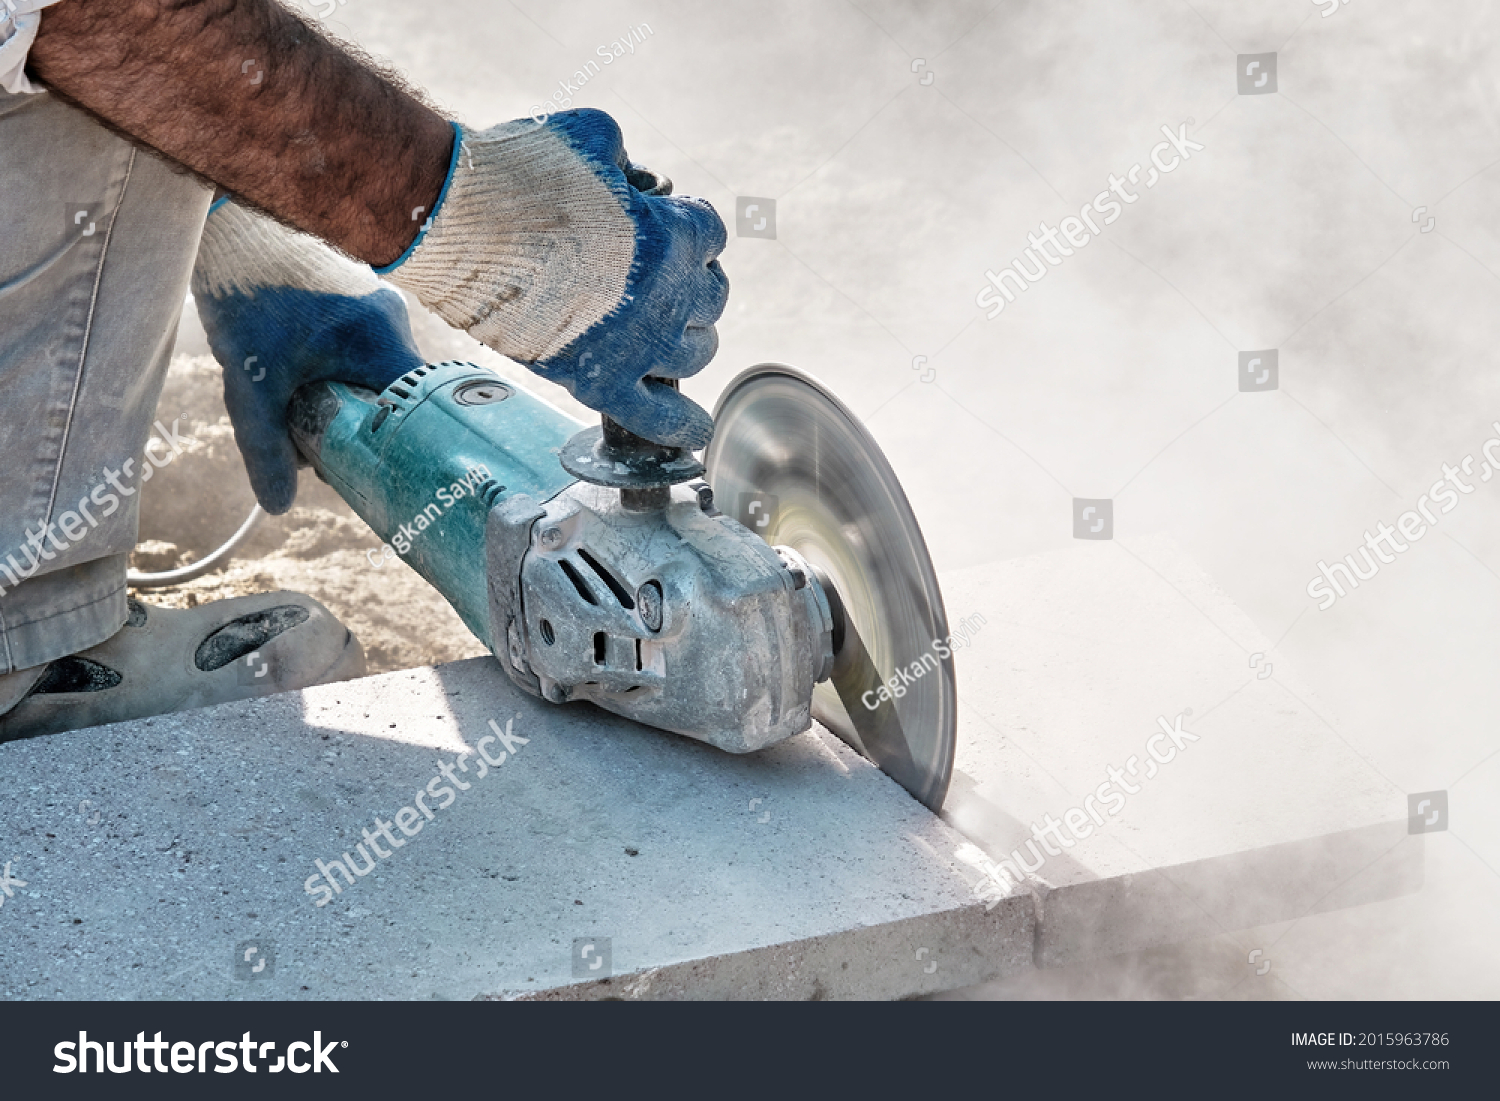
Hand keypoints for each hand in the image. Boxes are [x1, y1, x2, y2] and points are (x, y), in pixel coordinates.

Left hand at [191, 201, 424, 513]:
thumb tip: (277, 506)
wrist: (226, 221)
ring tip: (296, 401)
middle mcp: (393, 321)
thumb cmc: (244, 295)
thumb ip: (266, 446)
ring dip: (344, 396)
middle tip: (317, 444)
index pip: (414, 412)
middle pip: (393, 396)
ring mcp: (379, 302)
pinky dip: (337, 368)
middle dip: (358, 426)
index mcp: (381, 343)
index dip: (392, 447)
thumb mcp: (251, 383)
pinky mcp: (360, 292)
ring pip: (375, 372)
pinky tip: (298, 369)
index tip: (364, 466)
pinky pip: (362, 346)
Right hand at [381, 109, 728, 448]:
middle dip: (690, 282)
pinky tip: (696, 430)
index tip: (667, 225)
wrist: (456, 224)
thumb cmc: (518, 173)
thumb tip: (635, 183)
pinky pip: (657, 417)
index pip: (712, 235)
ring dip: (686, 338)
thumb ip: (629, 163)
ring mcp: (637, 346)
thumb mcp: (593, 136)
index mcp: (673, 236)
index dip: (689, 227)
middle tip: (659, 277)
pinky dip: (681, 425)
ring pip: (696, 353)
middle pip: (711, 298)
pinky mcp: (599, 382)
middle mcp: (667, 297)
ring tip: (662, 330)